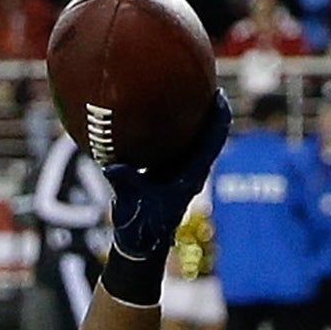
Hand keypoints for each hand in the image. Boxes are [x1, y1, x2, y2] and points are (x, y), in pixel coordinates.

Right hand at [103, 92, 232, 261]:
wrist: (142, 245)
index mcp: (189, 178)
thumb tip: (111, 164)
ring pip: (196, 141)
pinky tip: (162, 116)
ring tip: (190, 93)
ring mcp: (182, 173)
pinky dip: (175, 130)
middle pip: (209, 136)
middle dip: (210, 111)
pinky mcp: (170, 175)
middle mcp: (191, 173)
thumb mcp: (130, 202)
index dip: (218, 119)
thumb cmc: (140, 227)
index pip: (211, 144)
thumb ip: (123, 182)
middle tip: (207, 84)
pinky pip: (178, 147)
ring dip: (196, 119)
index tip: (219, 95)